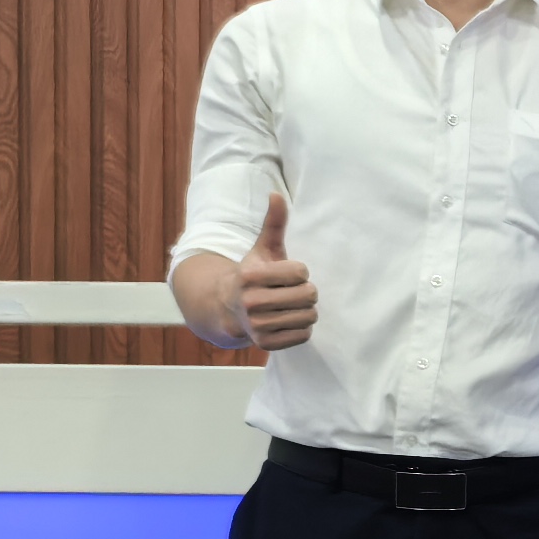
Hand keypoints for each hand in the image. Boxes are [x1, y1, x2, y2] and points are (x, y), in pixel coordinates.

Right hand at [236, 193, 317, 350]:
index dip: (300, 272)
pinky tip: (288, 320)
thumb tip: (276, 194)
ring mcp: (257, 326)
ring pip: (309, 316)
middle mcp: (250, 302)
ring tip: (291, 306)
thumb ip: (274, 223)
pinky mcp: (266, 344)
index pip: (301, 273)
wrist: (229, 309)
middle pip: (308, 296)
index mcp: (250, 276)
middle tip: (293, 292)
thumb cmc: (254, 275)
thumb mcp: (263, 249)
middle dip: (306, 292)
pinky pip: (304, 335)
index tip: (288, 274)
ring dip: (306, 310)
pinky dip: (302, 327)